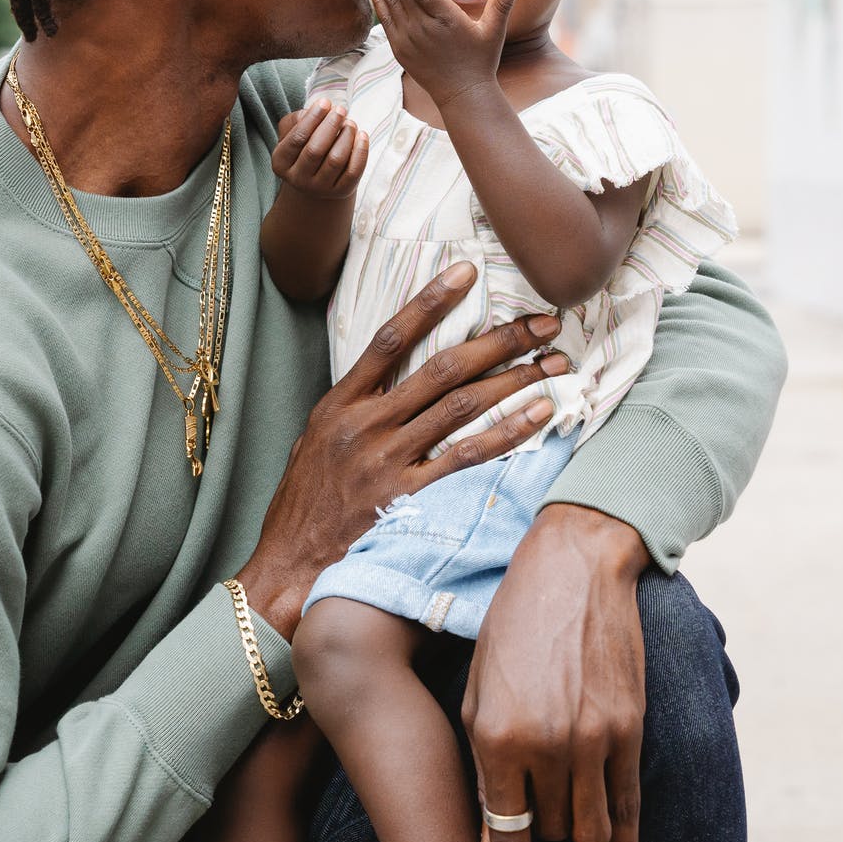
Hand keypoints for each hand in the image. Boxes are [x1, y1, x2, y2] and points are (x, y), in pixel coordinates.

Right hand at [233, 262, 572, 638]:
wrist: (288, 569)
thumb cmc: (302, 508)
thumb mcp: (312, 444)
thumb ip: (350, 410)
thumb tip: (383, 380)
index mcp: (339, 405)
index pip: (389, 338)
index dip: (430, 301)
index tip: (468, 273)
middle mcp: (366, 426)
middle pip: (443, 368)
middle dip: (500, 340)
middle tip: (544, 321)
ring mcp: (389, 462)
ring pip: (463, 406)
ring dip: (515, 379)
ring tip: (554, 361)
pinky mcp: (410, 498)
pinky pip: (469, 457)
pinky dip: (508, 432)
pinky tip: (540, 413)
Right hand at [271, 97, 367, 199]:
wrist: (316, 182)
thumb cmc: (303, 149)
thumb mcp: (292, 134)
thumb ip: (298, 119)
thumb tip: (318, 110)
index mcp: (281, 163)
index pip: (297, 138)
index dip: (312, 118)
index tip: (325, 102)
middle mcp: (298, 179)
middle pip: (316, 150)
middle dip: (330, 125)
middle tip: (341, 110)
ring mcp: (320, 188)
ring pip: (336, 160)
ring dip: (346, 136)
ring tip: (350, 123)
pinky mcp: (341, 192)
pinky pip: (353, 171)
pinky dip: (360, 151)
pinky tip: (362, 135)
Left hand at [366, 0, 520, 111]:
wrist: (462, 95)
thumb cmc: (481, 60)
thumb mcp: (493, 31)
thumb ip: (502, 3)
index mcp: (446, 20)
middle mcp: (423, 29)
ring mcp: (408, 40)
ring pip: (390, 2)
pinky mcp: (399, 49)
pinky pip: (386, 20)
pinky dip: (379, 1)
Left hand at [465, 503, 647, 841]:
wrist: (574, 568)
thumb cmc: (513, 629)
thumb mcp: (479, 697)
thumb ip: (485, 777)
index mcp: (497, 735)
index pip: (506, 834)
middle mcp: (546, 742)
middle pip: (550, 834)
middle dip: (543, 834)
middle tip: (539, 817)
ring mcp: (594, 738)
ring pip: (591, 831)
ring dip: (578, 834)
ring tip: (570, 817)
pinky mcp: (630, 728)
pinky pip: (630, 810)